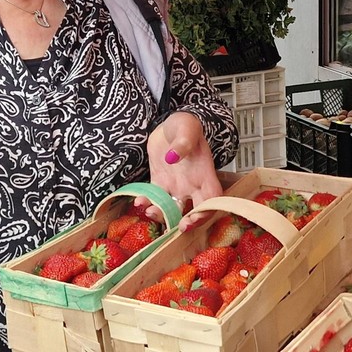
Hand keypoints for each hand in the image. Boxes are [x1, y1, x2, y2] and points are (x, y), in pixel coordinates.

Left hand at [144, 112, 222, 231]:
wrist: (169, 125)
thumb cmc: (184, 125)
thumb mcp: (186, 129)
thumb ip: (182, 143)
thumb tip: (173, 157)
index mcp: (204, 174)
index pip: (212, 199)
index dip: (207, 212)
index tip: (195, 217)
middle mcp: (192, 185)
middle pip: (194, 211)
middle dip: (188, 223)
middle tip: (178, 227)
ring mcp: (175, 186)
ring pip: (172, 209)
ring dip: (163, 216)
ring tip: (151, 212)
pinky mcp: (159, 183)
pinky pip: (154, 198)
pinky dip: (146, 203)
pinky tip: (139, 201)